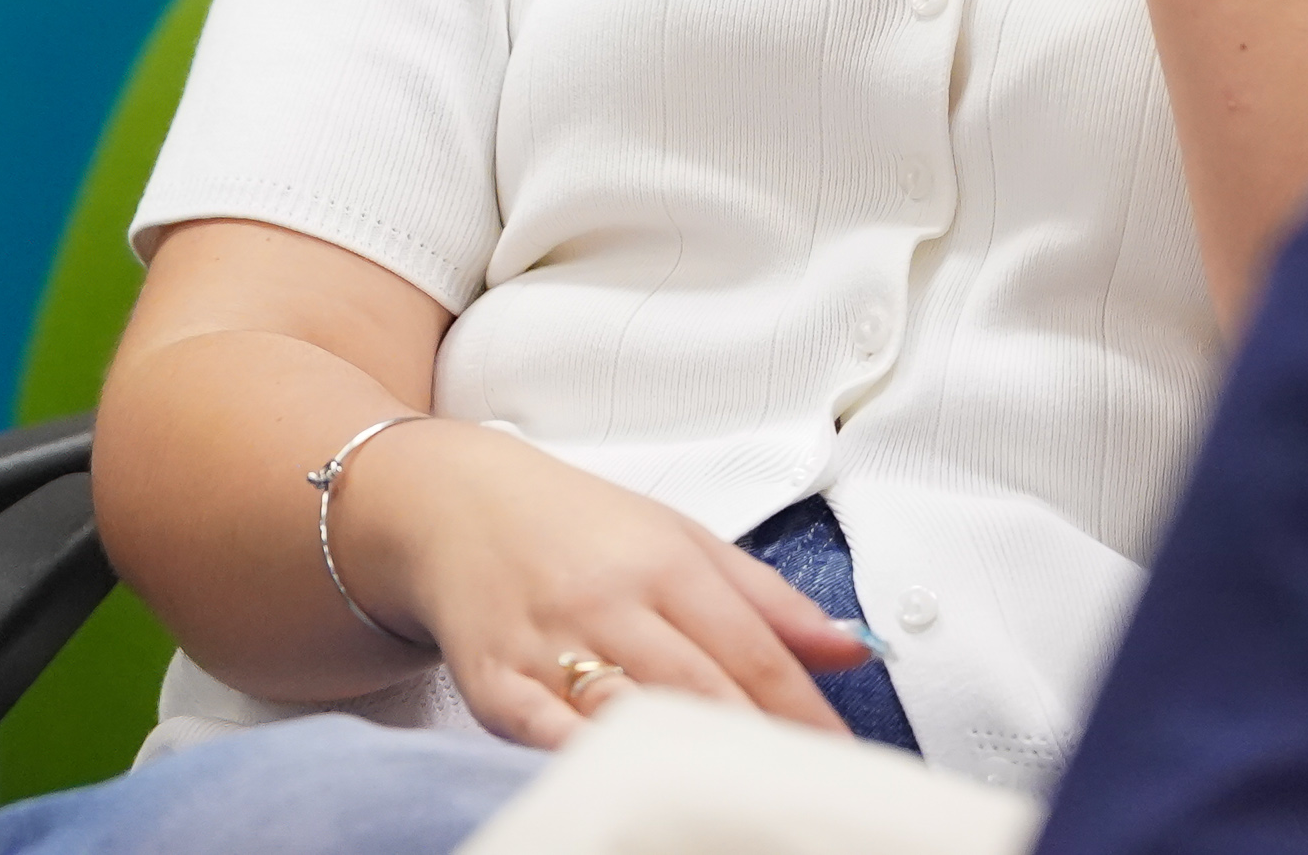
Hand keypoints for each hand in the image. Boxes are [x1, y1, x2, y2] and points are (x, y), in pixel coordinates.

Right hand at [342, 421, 871, 747]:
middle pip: (701, 691)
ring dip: (686, 763)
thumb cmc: (577, 527)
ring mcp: (547, 642)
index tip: (845, 762)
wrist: (453, 505)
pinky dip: (584, 761)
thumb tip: (855, 649)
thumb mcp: (682, 539)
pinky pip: (544, 734)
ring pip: (629, 715)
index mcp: (667, 563)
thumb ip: (770, 601)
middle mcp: (609, 600)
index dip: (804, 717)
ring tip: (734, 803)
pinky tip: (625, 784)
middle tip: (802, 795)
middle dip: (758, 749)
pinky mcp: (493, 682)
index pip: (754, 654)